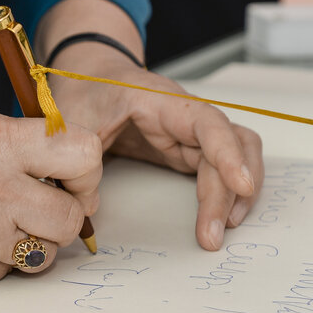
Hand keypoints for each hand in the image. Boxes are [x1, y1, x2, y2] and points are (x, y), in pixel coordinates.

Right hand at [0, 113, 101, 290]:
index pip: (83, 151)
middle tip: (48, 210)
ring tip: (6, 228)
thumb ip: (21, 146)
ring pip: (49, 250)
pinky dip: (2, 260)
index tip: (76, 179)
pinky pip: (12, 270)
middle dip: (69, 216)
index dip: (88, 172)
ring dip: (37, 243)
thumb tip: (71, 167)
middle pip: (74, 213)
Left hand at [49, 49, 263, 251]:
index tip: (240, 185)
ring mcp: (192, 131)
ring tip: (224, 228)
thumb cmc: (85, 90)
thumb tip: (88, 206)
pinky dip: (229, 190)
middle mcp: (187, 113)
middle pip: (232, 145)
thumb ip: (78, 160)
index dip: (228, 153)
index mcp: (160, 100)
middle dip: (228, 191)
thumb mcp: (72, 121)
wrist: (91, 76)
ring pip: (238, 153)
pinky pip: (223, 166)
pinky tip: (222, 216)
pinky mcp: (189, 148)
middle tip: (212, 236)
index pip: (208, 123)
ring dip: (239, 191)